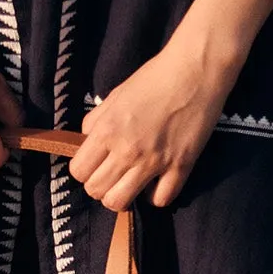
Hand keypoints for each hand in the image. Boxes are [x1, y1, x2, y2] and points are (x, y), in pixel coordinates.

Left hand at [69, 44, 228, 210]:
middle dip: (99, 186)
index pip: (78, 171)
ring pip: (120, 202)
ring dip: (121, 196)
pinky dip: (154, 196)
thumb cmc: (153, 78)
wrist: (195, 71)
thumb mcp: (115, 96)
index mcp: (107, 130)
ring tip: (129, 183)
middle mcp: (127, 150)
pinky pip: (160, 200)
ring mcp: (155, 162)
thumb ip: (96, 121)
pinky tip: (155, 182)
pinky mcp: (181, 167)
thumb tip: (87, 142)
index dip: (83, 170)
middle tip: (111, 174)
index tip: (94, 163)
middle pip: (96, 191)